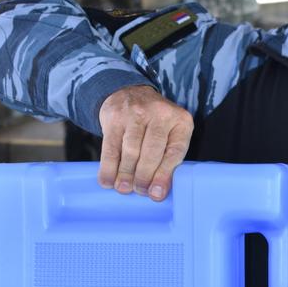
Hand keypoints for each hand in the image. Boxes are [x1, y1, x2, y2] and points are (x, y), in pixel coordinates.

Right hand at [98, 85, 192, 200]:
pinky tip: (107, 181)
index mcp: (180, 121)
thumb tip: (157, 192)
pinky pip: (111, 147)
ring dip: (126, 174)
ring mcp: (135, 114)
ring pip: (130, 151)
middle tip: (139, 191)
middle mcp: (159, 114)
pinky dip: (108, 167)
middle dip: (144, 176)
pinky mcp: (114, 117)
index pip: (174, 151)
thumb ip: (168, 158)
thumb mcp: (170, 134)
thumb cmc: (154, 123)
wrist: (129, 92)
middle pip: (151, 152)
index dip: (164, 175)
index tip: (156, 194)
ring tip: (124, 188)